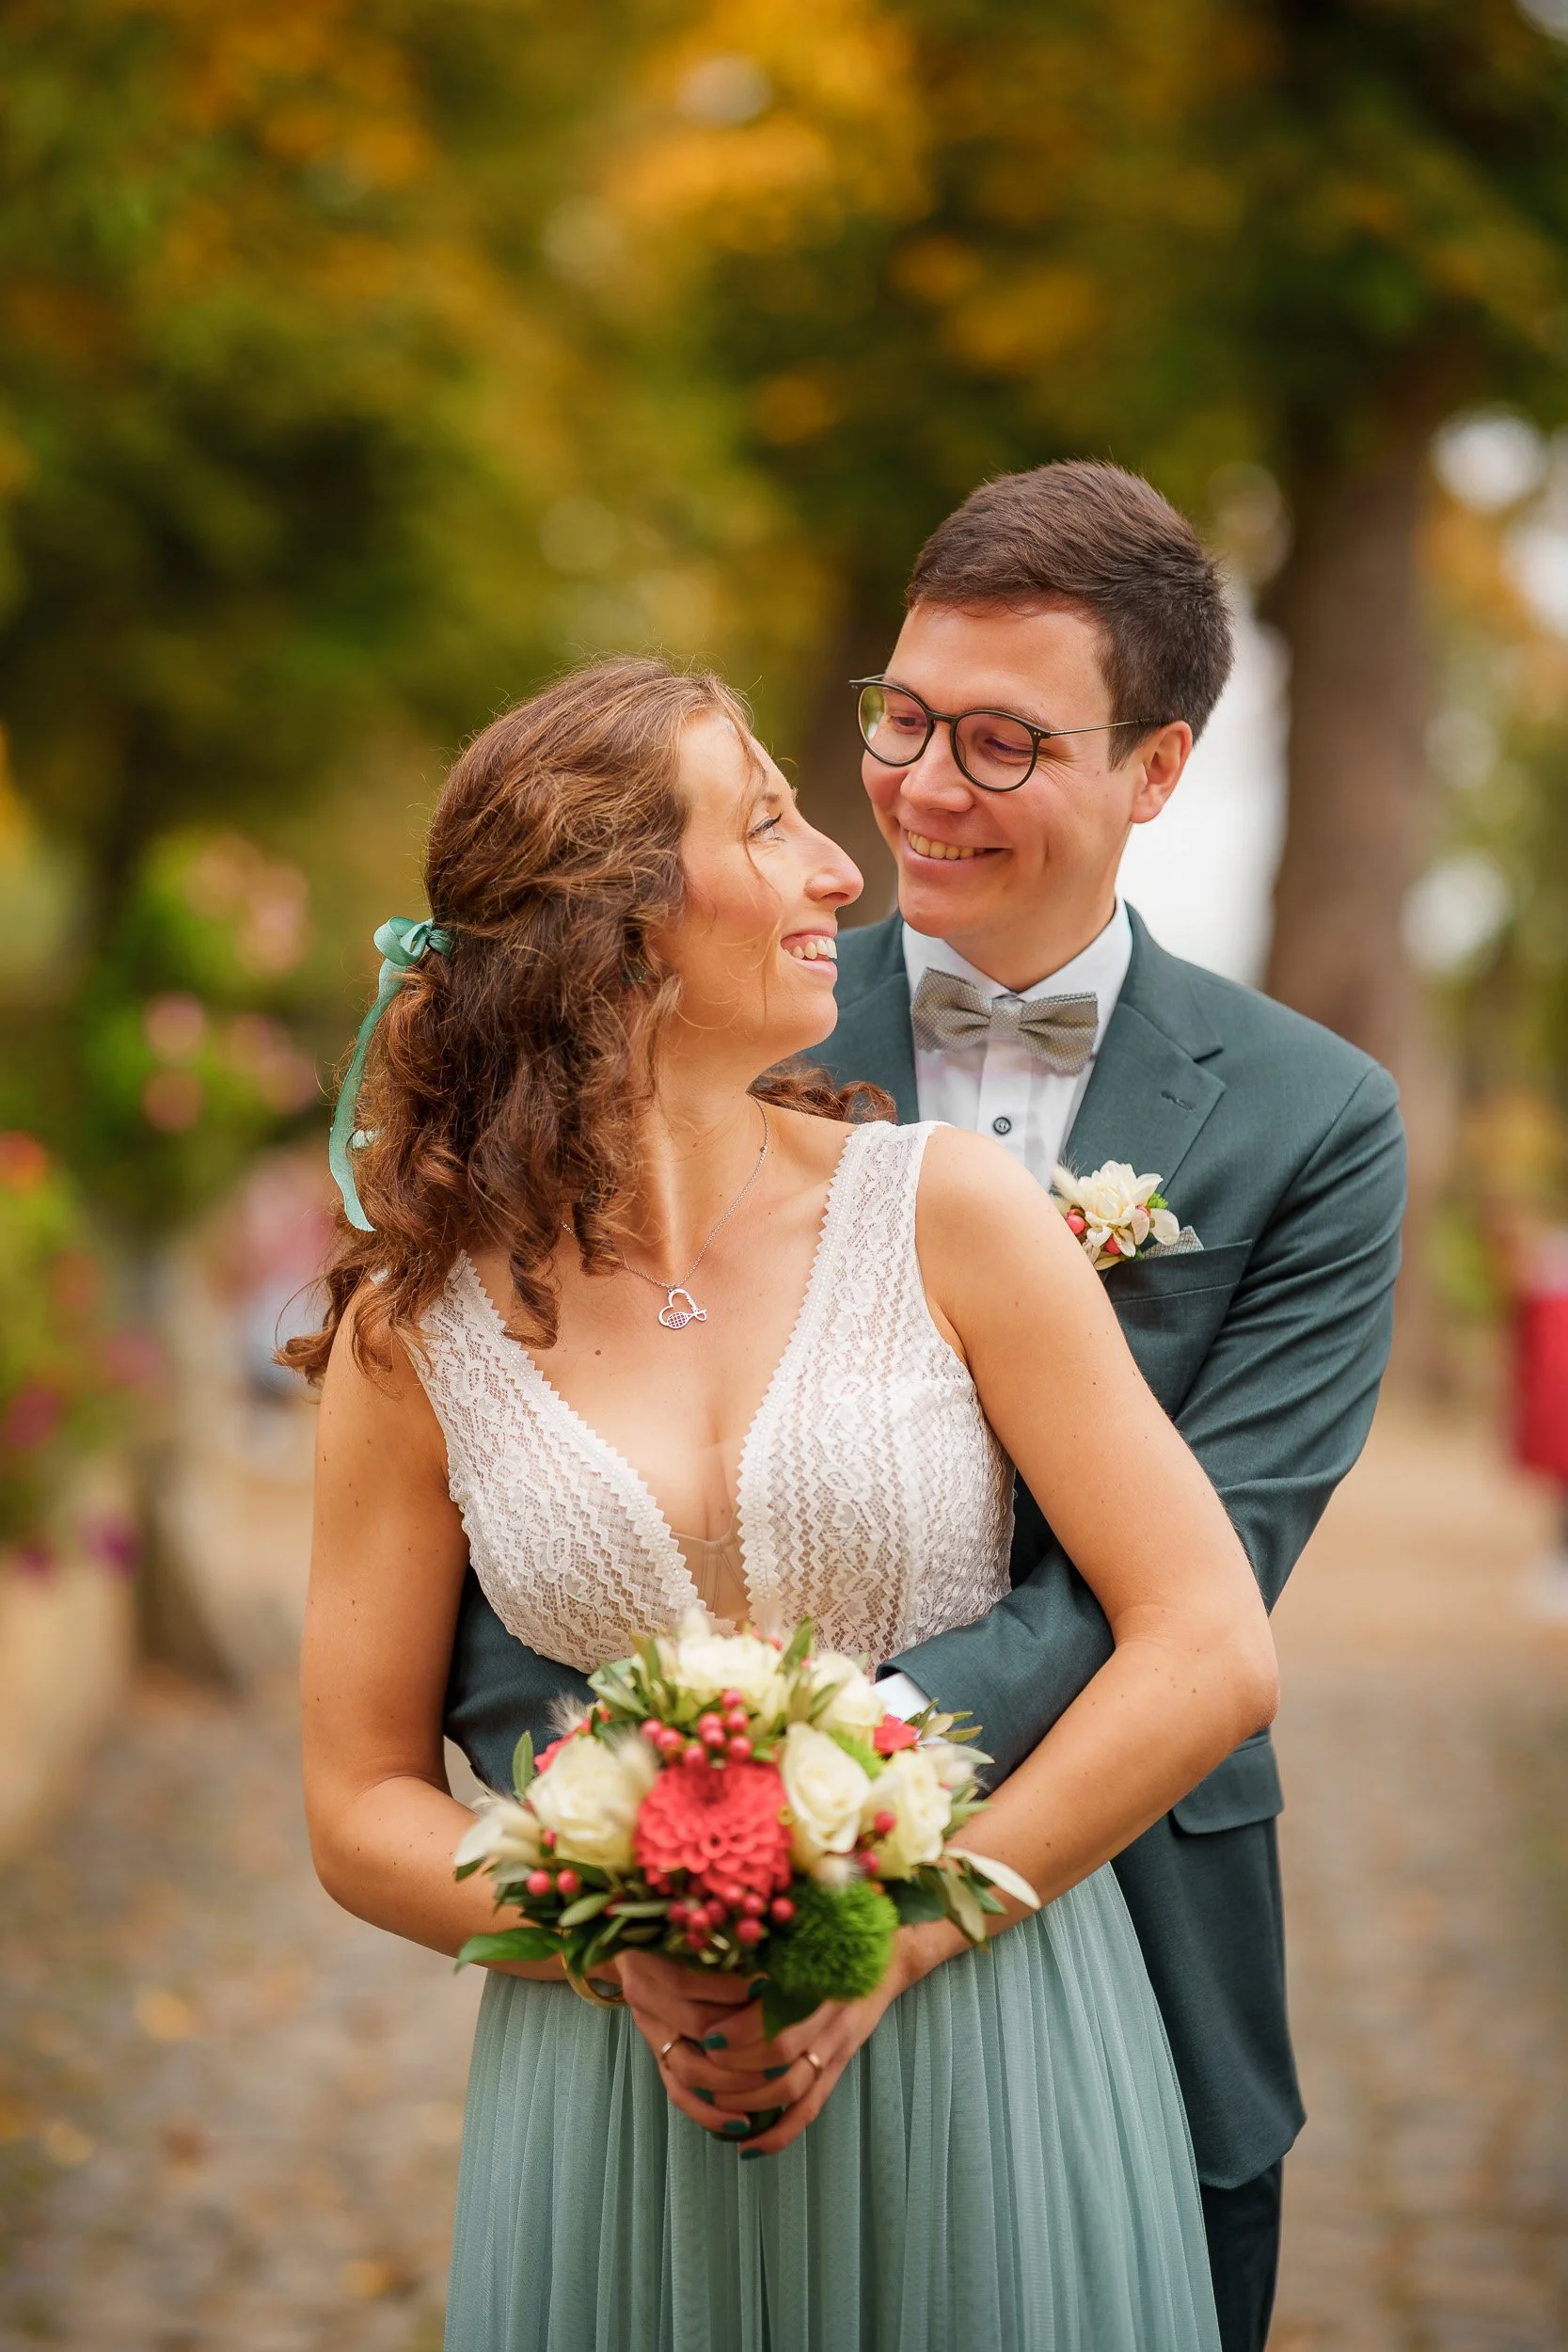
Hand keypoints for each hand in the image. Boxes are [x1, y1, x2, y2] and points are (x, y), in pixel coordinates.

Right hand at [615, 1952, 776, 2142]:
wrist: (633, 1950)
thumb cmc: (676, 1936)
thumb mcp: (694, 1934)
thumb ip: (723, 1946)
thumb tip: (768, 1963)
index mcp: (651, 1962)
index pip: (689, 1982)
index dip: (731, 1987)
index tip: (769, 1984)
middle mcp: (645, 1999)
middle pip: (697, 2027)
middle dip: (746, 2036)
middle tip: (789, 2039)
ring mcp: (651, 2032)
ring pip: (689, 2070)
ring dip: (736, 2081)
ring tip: (776, 2080)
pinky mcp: (659, 2058)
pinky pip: (680, 2095)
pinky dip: (711, 2113)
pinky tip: (743, 2122)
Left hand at [667, 1919, 968, 2155]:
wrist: (890, 1957)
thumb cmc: (837, 1941)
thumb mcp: (805, 1940)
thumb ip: (769, 1953)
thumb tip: (717, 1959)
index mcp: (816, 1987)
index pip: (776, 2021)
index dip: (741, 2033)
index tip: (709, 2035)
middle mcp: (828, 2022)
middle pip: (779, 2061)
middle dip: (735, 2072)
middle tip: (700, 2070)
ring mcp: (835, 2049)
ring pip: (792, 2090)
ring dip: (749, 2103)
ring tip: (713, 2103)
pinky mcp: (838, 2068)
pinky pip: (810, 2110)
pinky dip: (779, 2133)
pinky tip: (748, 2149)